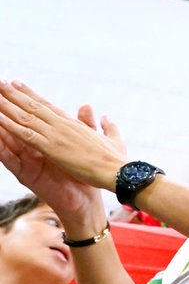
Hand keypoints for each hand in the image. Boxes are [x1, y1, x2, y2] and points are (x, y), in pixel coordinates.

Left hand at [0, 80, 127, 190]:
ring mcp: (56, 135)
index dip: (30, 94)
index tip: (16, 83)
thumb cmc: (117, 158)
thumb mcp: (113, 138)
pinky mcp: (52, 148)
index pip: (46, 105)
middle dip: (13, 93)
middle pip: (32, 106)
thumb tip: (104, 115)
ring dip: (7, 105)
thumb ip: (106, 125)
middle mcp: (62, 125)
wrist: (119, 171)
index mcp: (74, 123)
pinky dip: (11, 126)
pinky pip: (26, 134)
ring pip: (25, 117)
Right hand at [0, 100, 103, 221]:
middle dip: (4, 105)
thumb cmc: (84, 175)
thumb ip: (84, 125)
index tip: (11, 82)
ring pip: (6, 138)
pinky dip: (1, 147)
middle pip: (14, 122)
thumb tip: (86, 105)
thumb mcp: (85, 145)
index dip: (22, 99)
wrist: (85, 201)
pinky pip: (8, 159)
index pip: (32, 115)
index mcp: (47, 139)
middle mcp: (33, 148)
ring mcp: (27, 161)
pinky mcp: (25, 174)